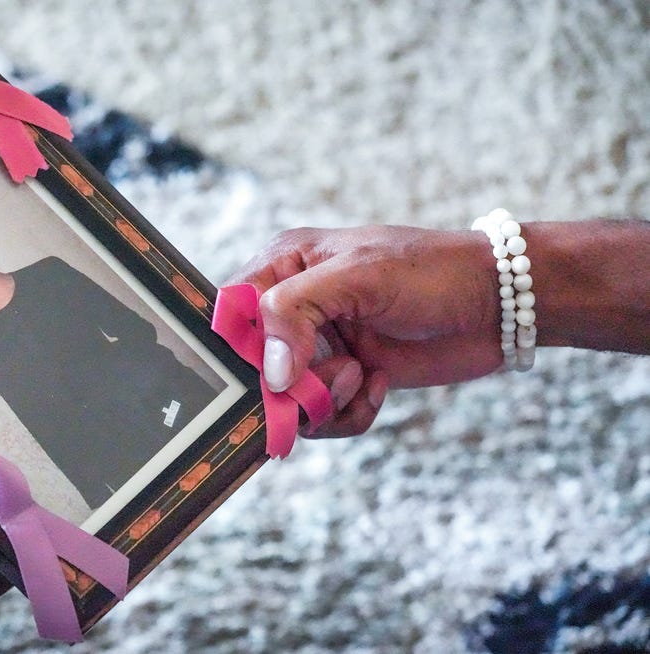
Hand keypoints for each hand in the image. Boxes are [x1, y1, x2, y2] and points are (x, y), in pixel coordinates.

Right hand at [227, 225, 501, 435]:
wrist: (499, 305)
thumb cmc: (433, 271)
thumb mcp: (360, 275)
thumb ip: (298, 310)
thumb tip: (269, 371)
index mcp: (284, 266)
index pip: (233, 312)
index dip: (244, 347)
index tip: (269, 371)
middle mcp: (295, 309)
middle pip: (254, 366)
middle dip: (285, 386)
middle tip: (325, 382)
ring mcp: (320, 347)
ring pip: (286, 400)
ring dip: (323, 400)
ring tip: (361, 375)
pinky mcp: (346, 379)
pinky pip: (324, 417)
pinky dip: (350, 413)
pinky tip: (378, 384)